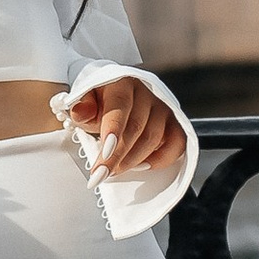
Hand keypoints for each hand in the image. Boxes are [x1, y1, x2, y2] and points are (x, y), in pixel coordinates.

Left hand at [65, 76, 183, 178]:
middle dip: (117, 156)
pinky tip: (143, 167)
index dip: (113, 131)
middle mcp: (146, 92)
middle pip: (136, 127)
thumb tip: (81, 113)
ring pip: (154, 138)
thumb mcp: (84, 102)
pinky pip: (177, 143)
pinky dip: (161, 159)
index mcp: (122, 83)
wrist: (115, 94)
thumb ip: (82, 109)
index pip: (119, 106)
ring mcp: (163, 107)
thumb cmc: (100, 100)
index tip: (104, 154)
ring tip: (115, 170)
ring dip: (133, 160)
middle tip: (101, 174)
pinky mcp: (174, 122)